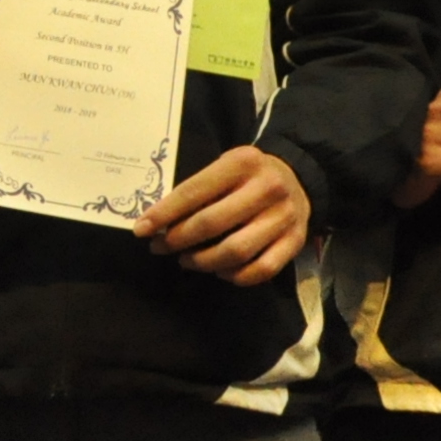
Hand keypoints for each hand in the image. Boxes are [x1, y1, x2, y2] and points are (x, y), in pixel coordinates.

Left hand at [140, 142, 311, 285]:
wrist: (300, 178)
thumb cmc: (248, 176)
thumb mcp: (225, 167)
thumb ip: (198, 189)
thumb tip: (156, 221)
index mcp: (243, 163)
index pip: (194, 191)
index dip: (164, 214)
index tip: (141, 230)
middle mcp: (267, 188)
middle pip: (212, 223)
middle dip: (178, 239)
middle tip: (160, 247)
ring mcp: (284, 217)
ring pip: (236, 251)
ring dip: (203, 261)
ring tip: (186, 260)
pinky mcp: (295, 241)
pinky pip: (262, 270)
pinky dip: (236, 276)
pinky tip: (220, 271)